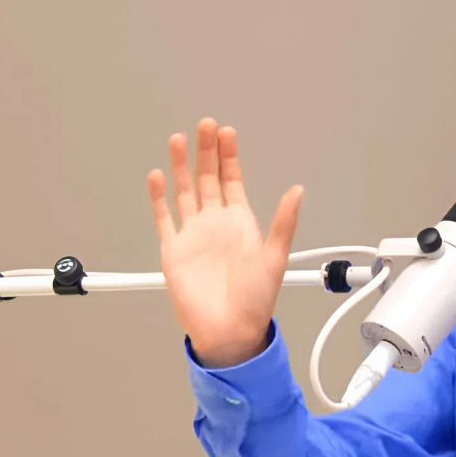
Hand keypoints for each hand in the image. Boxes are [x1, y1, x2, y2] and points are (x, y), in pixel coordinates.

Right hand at [147, 117, 303, 368]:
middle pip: (208, 179)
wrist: (229, 331)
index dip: (229, 157)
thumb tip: (297, 190)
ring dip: (181, 167)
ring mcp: (193, 235)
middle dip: (206, 152)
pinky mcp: (173, 249)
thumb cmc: (255, 300)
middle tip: (204, 126)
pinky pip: (164, 218)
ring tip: (179, 140)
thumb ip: (283, 222)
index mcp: (241, 223)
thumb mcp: (275, 257)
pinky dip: (158, 198)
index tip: (226, 132)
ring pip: (184, 192)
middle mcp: (216, 224)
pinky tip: (157, 176)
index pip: (233, 181)